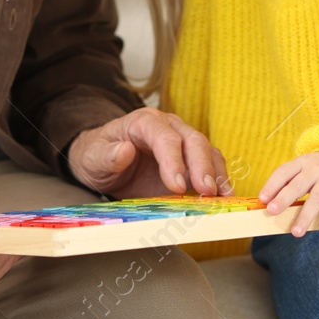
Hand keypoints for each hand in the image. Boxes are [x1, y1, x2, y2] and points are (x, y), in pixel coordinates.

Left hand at [67, 107, 229, 198]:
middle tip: (206, 191)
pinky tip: (225, 196)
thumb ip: (107, 155)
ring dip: (216, 172)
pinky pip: (210, 164)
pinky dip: (220, 179)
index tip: (176, 186)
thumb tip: (125, 150)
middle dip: (201, 166)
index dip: (173, 160)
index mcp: (144, 122)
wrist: (103, 160)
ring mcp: (182, 141)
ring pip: (207, 150)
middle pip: (192, 140)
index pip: (164, 137)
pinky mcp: (190, 160)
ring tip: (222, 195)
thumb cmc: (98, 155)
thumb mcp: (93, 156)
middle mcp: (168, 127)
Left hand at [259, 151, 318, 235]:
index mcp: (301, 163)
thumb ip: (289, 182)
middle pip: (298, 184)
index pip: (283, 172)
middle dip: (284, 198)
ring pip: (317, 197)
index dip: (272, 185)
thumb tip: (269, 203)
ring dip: (306, 215)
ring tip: (296, 232)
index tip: (262, 199)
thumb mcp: (304, 169)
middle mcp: (315, 168)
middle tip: (272, 211)